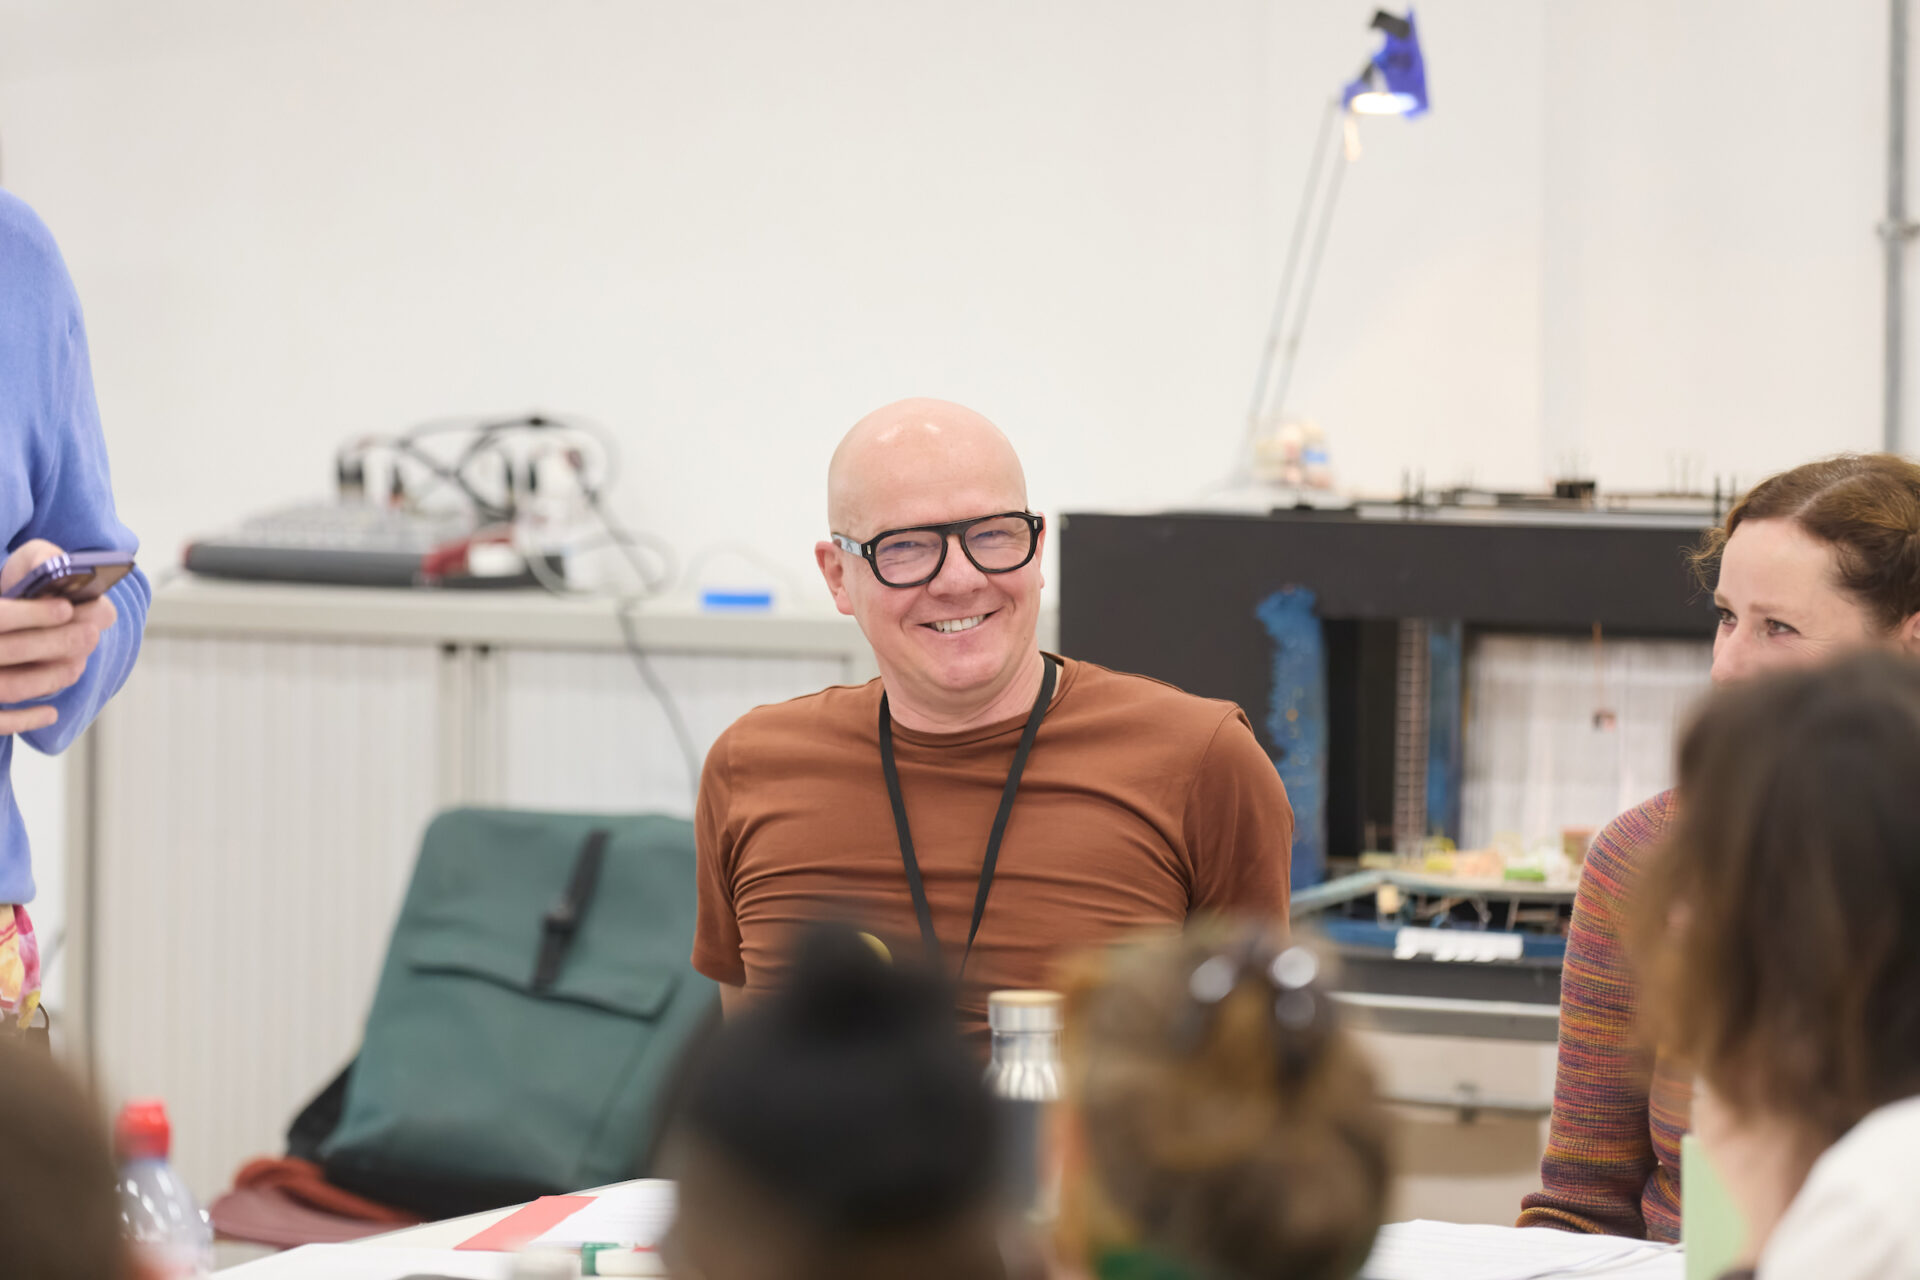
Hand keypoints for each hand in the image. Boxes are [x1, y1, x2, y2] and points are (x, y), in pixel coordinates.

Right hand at [0, 541, 115, 734]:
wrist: (3, 620)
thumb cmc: (14, 594)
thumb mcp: (24, 568)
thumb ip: (41, 564)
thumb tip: (64, 570)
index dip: (32, 613)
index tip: (68, 608)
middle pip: (7, 650)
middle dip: (55, 643)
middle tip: (91, 635)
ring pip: (7, 686)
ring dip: (50, 677)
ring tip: (80, 663)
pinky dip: (24, 719)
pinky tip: (51, 712)